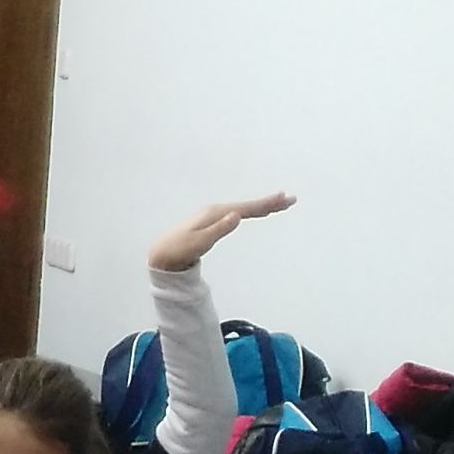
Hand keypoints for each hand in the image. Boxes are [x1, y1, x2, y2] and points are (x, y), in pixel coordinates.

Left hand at [148, 194, 294, 270]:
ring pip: (243, 208)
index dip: (265, 204)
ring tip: (280, 203)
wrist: (162, 254)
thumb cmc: (179, 250)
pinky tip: (255, 212)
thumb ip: (219, 229)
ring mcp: (213, 215)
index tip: (283, 199)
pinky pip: (236, 212)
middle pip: (247, 206)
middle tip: (290, 199)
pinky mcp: (212, 221)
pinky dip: (249, 211)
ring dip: (261, 205)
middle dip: (268, 203)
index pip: (245, 208)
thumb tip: (236, 215)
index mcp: (215, 214)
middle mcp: (215, 211)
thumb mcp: (199, 243)